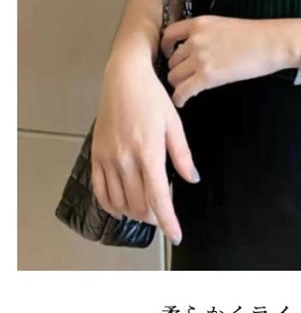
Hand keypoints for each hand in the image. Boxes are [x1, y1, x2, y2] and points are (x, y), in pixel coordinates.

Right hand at [90, 54, 200, 245]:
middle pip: (139, 204)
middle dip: (154, 217)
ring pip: (120, 201)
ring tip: (148, 212)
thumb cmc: (153, 97)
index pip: (158, 198)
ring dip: (135, 213)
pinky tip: (122, 207)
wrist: (124, 77)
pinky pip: (100, 191)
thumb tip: (192, 179)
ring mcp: (108, 158)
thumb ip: (182, 155)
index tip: (176, 234)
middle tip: (165, 217)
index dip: (168, 221)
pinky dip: (111, 205)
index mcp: (148, 152)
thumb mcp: (174, 124)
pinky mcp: (96, 155)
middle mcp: (125, 159)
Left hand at [160, 15, 297, 106]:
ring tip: (187, 88)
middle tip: (185, 76)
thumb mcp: (223, 25)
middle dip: (177, 69)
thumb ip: (205, 34)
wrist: (272, 43)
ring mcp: (200, 58)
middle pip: (172, 60)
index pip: (169, 35)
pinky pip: (182, 91)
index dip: (166, 48)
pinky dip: (179, 98)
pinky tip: (182, 101)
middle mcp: (194, 39)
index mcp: (199, 24)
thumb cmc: (256, 35)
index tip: (169, 54)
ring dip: (179, 84)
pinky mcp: (207, 76)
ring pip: (174, 76)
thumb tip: (194, 48)